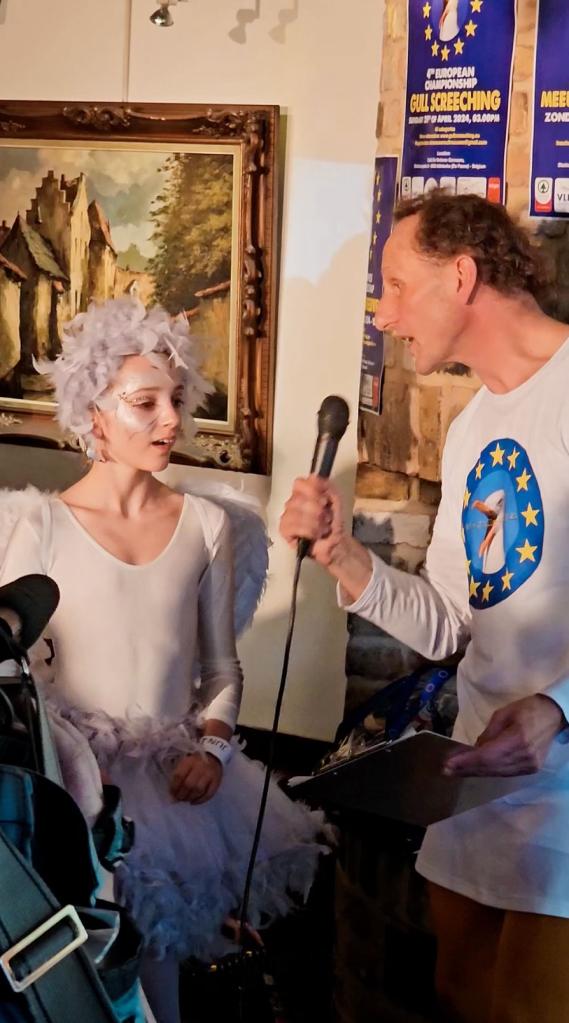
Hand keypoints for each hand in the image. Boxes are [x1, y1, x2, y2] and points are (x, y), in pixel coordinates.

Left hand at [169, 752, 221, 803]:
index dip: (173, 787)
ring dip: (190, 798)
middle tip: (178, 799)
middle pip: (189, 784)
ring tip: (186, 799)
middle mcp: (200, 766)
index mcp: (189, 761)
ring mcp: (209, 774)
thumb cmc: (195, 761)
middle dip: (181, 795)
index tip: (171, 793)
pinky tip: (194, 801)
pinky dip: (200, 800)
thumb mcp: (185, 762)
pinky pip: (208, 794)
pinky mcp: (217, 781)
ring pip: (199, 790)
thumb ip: (178, 776)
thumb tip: (172, 795)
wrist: (213, 756)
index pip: (179, 775)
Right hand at [279, 476, 345, 565]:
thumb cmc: (333, 521)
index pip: (299, 483)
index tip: (324, 500)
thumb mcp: (335, 499)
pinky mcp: (284, 531)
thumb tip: (314, 476)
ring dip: (315, 523)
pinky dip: (308, 531)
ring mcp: (287, 517)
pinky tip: (315, 535)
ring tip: (322, 528)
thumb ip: (326, 485)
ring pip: (297, 514)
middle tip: (326, 518)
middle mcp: (292, 503)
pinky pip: (293, 527)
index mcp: (303, 493)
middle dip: (317, 511)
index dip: (312, 490)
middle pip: (299, 499)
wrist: (336, 542)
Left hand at [444, 694, 564, 776]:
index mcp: (518, 739)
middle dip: (467, 769)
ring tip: (456, 771)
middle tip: (446, 770)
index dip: (467, 762)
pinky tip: (474, 770)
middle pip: (490, 767)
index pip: (487, 756)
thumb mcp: (503, 714)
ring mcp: (529, 766)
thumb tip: (474, 749)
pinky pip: (504, 773)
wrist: (553, 716)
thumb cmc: (527, 709)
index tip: (448, 764)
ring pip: (496, 773)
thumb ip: (488, 733)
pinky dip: (488, 772)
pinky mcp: (530, 770)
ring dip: (475, 772)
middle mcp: (524, 757)